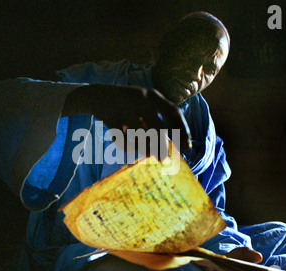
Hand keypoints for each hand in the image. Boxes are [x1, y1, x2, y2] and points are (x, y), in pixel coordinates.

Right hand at [63, 84, 191, 156]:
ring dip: (146, 149)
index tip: (187, 147)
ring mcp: (126, 109)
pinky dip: (128, 147)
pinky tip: (131, 148)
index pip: (174, 113)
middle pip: (157, 129)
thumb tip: (173, 143)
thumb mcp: (144, 104)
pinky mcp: (112, 119)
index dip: (183, 131)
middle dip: (162, 147)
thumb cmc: (127, 104)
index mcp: (153, 96)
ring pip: (141, 137)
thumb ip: (157, 119)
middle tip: (164, 159)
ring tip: (149, 155)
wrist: (98, 95)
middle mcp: (142, 100)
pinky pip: (124, 140)